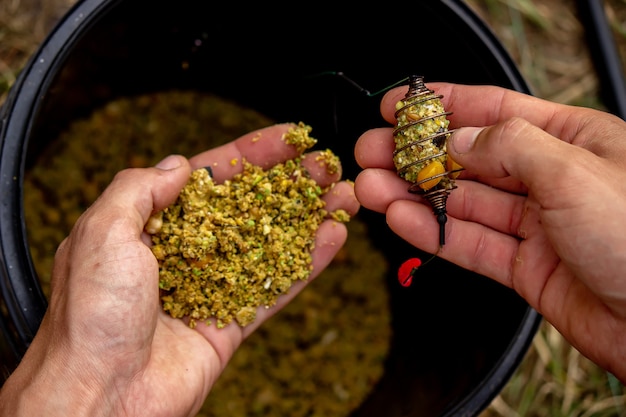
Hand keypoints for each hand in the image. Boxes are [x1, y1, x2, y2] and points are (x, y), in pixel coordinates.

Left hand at [0, 123, 358, 416]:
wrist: (99, 396)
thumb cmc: (89, 316)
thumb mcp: (101, 232)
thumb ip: (139, 189)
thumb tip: (179, 166)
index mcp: (149, 225)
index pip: (210, 177)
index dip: (251, 154)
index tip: (288, 138)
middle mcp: (183, 252)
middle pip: (247, 206)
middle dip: (288, 182)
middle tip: (324, 165)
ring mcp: (212, 287)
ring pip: (268, 243)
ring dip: (306, 218)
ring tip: (342, 195)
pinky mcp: (231, 321)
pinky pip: (275, 287)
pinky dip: (306, 263)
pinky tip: (333, 238)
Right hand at [354, 82, 625, 382]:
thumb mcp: (575, 172)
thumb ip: (510, 147)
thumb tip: (460, 139)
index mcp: (573, 140)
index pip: (495, 112)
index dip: (442, 106)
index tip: (398, 105)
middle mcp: (551, 178)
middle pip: (470, 160)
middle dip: (417, 154)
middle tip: (372, 151)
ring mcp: (537, 225)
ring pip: (463, 204)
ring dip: (414, 195)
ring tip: (371, 187)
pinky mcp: (526, 268)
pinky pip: (471, 245)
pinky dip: (435, 233)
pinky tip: (403, 220)